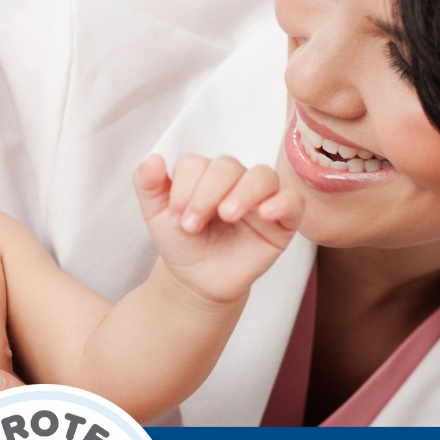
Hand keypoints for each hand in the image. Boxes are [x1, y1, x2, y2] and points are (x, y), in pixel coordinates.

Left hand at [132, 154, 302, 304]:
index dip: (183, 188)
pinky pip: (292, 201)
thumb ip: (147, 185)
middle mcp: (235, 180)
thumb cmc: (183, 244)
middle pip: (227, 166)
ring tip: (226, 215)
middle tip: (192, 226)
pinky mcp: (282, 221)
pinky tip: (264, 214)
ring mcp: (261, 198)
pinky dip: (281, 202)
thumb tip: (152, 158)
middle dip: (206, 195)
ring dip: (242, 193)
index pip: (196, 164)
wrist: (198, 282)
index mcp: (204, 175)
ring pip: (262, 176)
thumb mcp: (156, 215)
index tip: (174, 218)